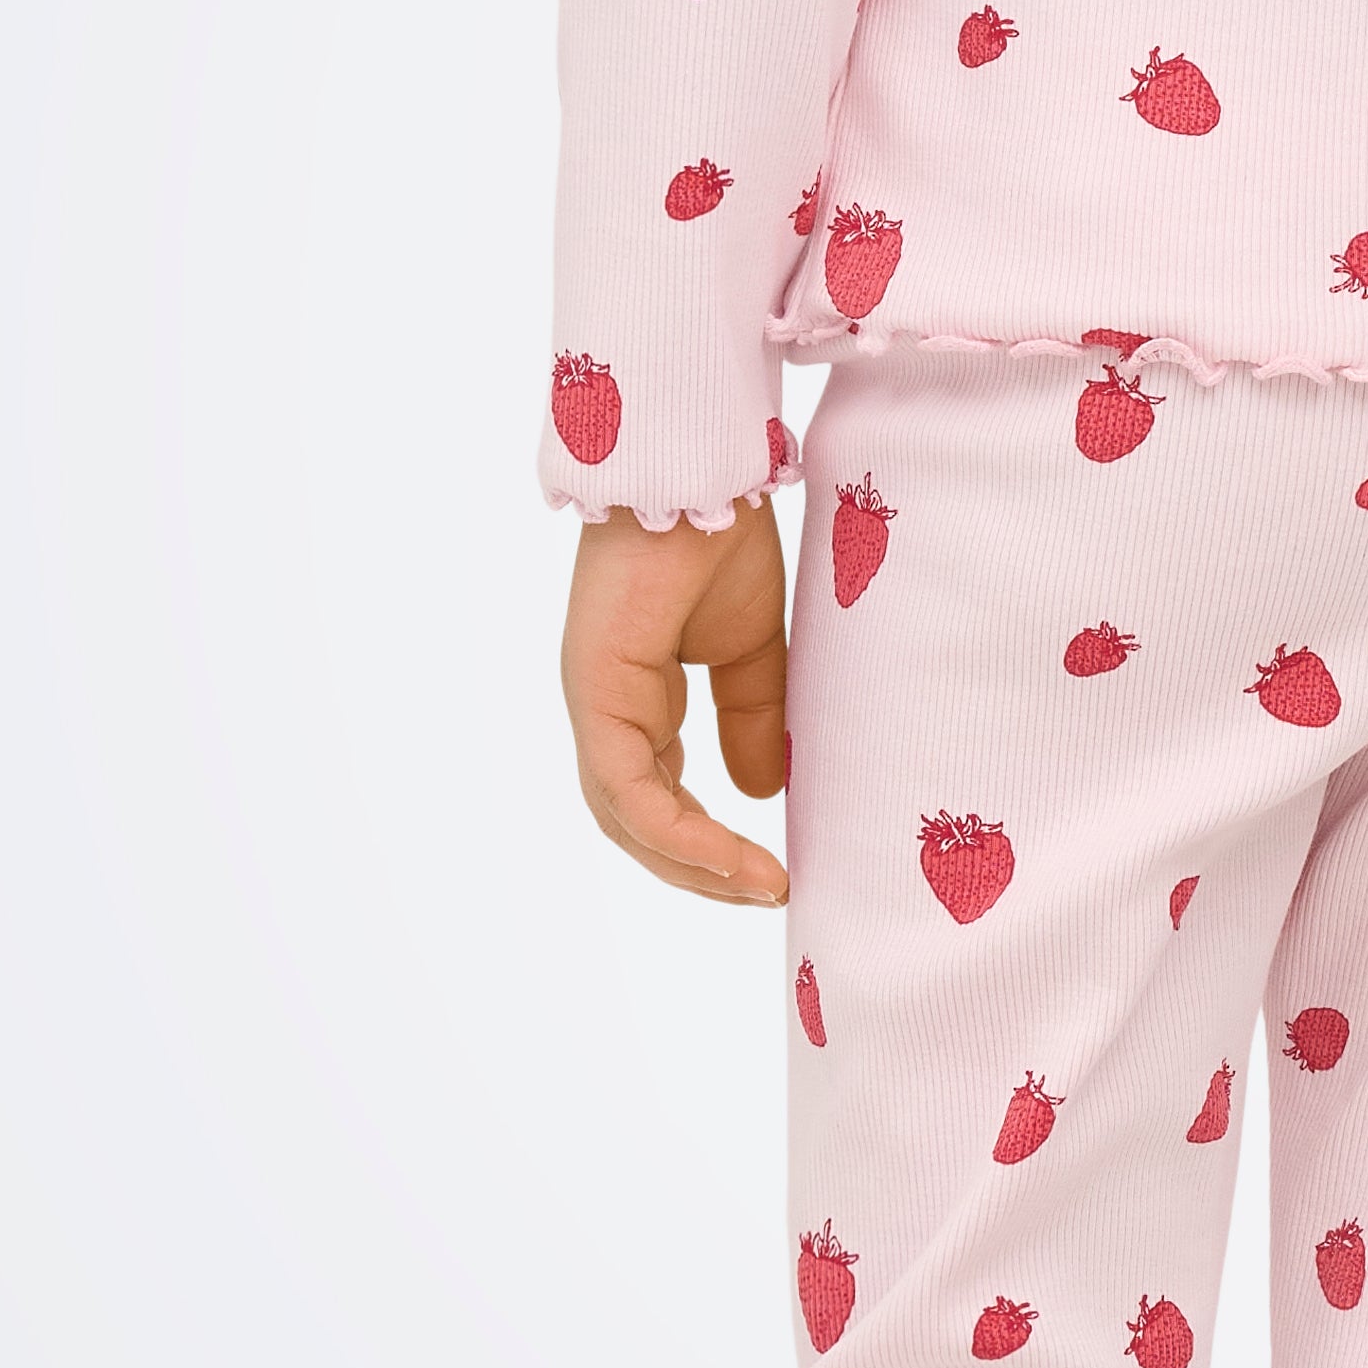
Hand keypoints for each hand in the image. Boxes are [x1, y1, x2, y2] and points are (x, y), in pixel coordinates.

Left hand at [564, 502, 792, 904]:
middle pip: (635, 821)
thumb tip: (759, 796)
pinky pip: (632, 791)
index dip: (707, 842)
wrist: (701, 475)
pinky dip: (681, 834)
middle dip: (698, 868)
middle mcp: (606, 707)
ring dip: (694, 864)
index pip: (657, 795)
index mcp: (635, 696)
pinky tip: (734, 857)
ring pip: (628, 817)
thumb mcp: (752, 652)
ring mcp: (594, 702)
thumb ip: (753, 720)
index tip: (772, 872)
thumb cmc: (720, 538)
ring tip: (761, 886)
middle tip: (766, 893)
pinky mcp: (596, 694)